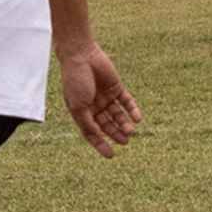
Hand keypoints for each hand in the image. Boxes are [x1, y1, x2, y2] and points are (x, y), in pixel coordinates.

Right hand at [58, 42, 141, 156]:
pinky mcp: (116, 87)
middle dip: (115, 134)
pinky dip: (132, 110)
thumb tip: (97, 136)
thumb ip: (87, 122)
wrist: (81, 56)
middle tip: (125, 142)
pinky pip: (126, 101)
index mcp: (81, 112)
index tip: (111, 155)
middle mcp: (94, 106)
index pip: (92, 133)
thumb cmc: (75, 80)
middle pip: (107, 125)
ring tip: (130, 131)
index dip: (101, 144)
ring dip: (124, 123)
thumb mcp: (78, 106)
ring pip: (117, 115)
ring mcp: (105, 97)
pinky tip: (137, 119)